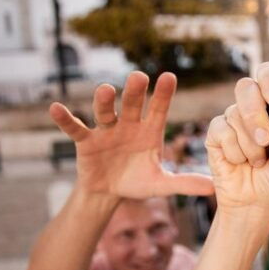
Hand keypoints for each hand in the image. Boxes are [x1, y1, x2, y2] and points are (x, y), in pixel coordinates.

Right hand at [49, 71, 213, 197]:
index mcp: (150, 131)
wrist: (109, 193)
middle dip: (134, 91)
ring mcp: (106, 130)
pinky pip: (75, 128)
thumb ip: (184, 183)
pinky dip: (65, 119)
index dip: (163, 94)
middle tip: (139, 77)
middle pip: (131, 104)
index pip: (158, 109)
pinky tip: (55, 108)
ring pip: (105, 111)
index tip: (169, 76)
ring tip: (105, 90)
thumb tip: (214, 188)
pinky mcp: (86, 141)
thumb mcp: (161, 184)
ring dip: (104, 101)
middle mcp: (128, 125)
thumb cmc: (138, 182)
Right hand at [205, 76, 268, 211]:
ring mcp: (234, 117)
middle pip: (248, 85)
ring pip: (235, 112)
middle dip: (256, 109)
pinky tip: (241, 162)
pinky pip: (221, 129)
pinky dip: (235, 150)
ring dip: (250, 143)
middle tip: (267, 136)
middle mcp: (255, 105)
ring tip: (259, 160)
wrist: (257, 203)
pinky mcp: (216, 131)